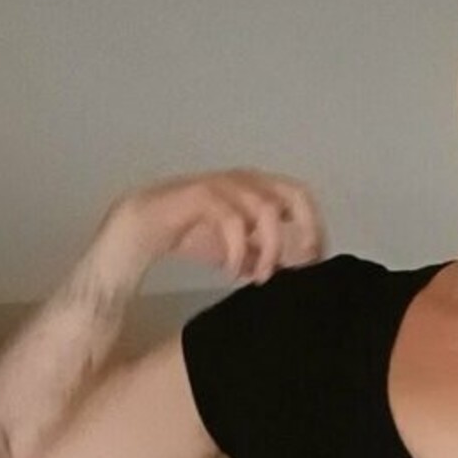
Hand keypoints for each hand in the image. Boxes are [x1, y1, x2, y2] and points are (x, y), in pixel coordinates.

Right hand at [95, 167, 327, 284]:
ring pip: (265, 209)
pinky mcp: (200, 197)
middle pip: (292, 193)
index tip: (315, 260)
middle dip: (302, 230)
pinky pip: (232, 221)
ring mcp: (222, 186)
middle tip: (298, 265)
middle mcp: (244, 181)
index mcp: (256, 188)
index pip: (301, 196)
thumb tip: (290, 271)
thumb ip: (263, 255)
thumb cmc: (191, 233)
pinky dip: (238, 250)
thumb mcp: (236, 249)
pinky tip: (232, 272)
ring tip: (260, 277)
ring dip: (269, 247)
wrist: (143, 228)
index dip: (315, 226)